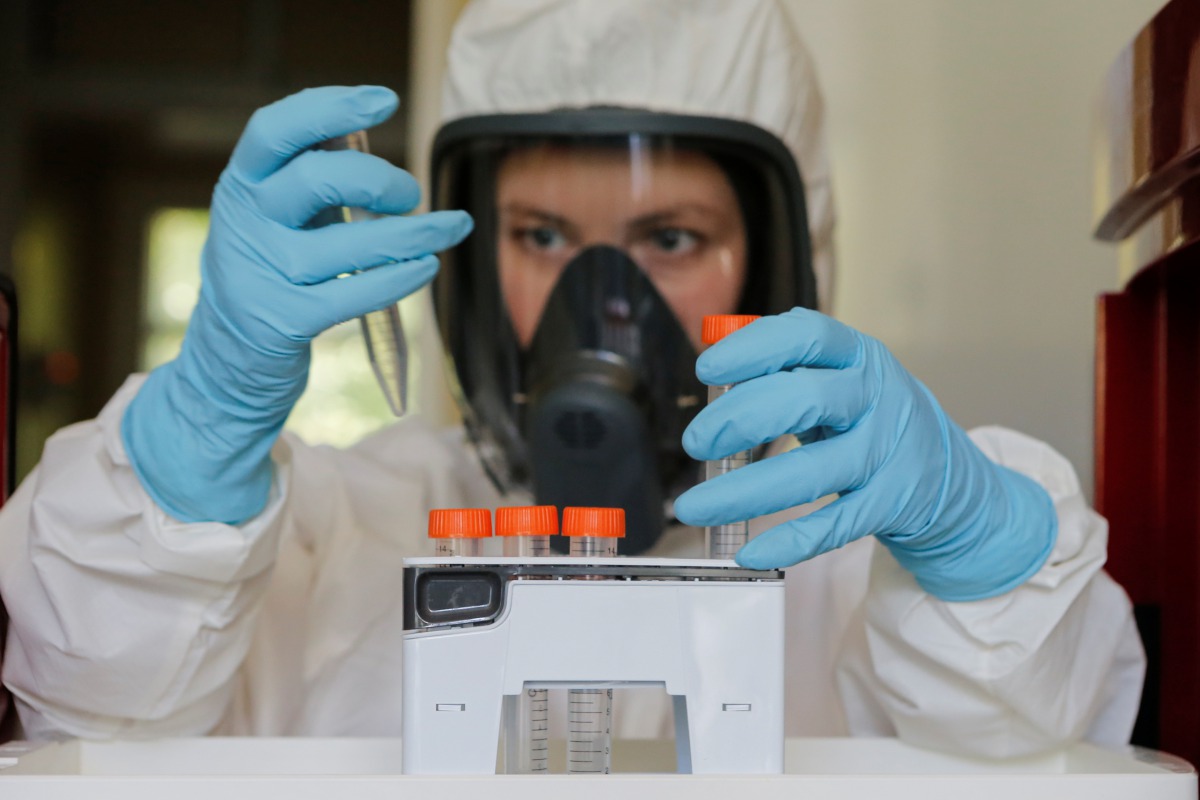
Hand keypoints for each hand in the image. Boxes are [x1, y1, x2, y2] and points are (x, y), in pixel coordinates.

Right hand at [122, 85, 472, 523]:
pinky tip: (427, 266)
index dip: (329, 107)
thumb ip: (311, 179)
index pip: (275, 129)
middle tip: (411, 194)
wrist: (227, 360)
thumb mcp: (276, 217)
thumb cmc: (269, 273)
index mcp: (241, 184)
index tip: (384, 99)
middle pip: (318, 178)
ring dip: (413, 235)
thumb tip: (373, 139)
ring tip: (450, 229)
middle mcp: (244, 222)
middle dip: (380, 179)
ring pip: (349, 244)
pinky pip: (356, 293)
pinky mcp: (283, 320)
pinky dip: (401, 278)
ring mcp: (261, 273)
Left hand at [673, 308, 1055, 600]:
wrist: (948, 476)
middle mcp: (876, 398)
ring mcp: (886, 453)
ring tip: (694, 507)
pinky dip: (791, 540)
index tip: (708, 368)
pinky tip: (750, 551)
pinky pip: (836, 524)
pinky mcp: (891, 504)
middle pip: (805, 398)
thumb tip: (714, 364)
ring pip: (813, 472)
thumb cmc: (869, 419)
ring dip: (745, 492)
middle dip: (741, 419)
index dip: (753, 348)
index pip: (806, 336)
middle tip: (696, 442)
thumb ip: (782, 368)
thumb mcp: (838, 378)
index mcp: (857, 356)